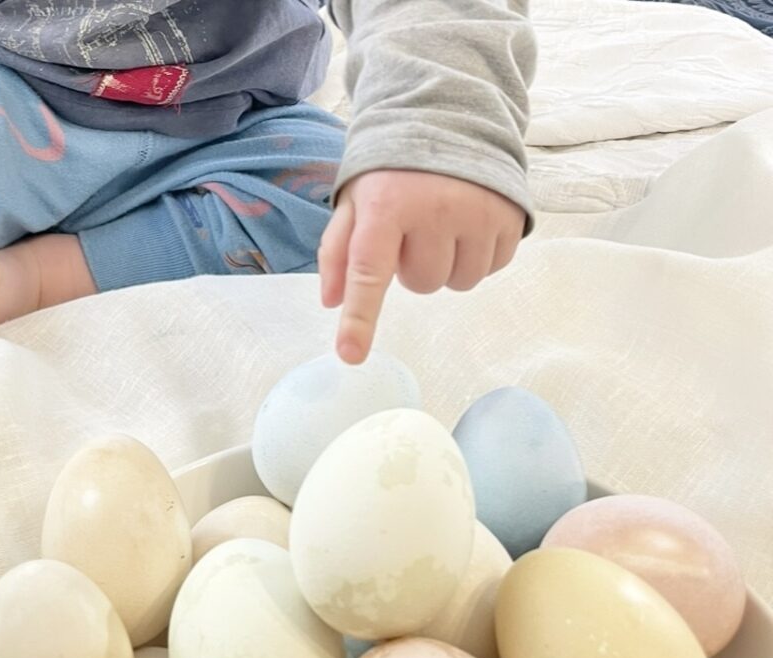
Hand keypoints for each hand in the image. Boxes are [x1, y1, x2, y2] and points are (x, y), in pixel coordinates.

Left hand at [318, 170, 525, 363]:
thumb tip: (331, 301)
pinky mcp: (510, 216)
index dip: (360, 319)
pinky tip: (467, 224)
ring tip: (441, 225)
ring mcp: (477, 212)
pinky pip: (491, 268)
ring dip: (447, 264)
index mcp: (386, 206)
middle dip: (414, 266)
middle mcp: (434, 209)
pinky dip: (477, 255)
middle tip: (412, 230)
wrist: (449, 116)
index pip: (368, 272)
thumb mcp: (355, 200)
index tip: (351, 355)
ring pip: (459, 282)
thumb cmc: (392, 171)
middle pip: (422, 284)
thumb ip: (338, 250)